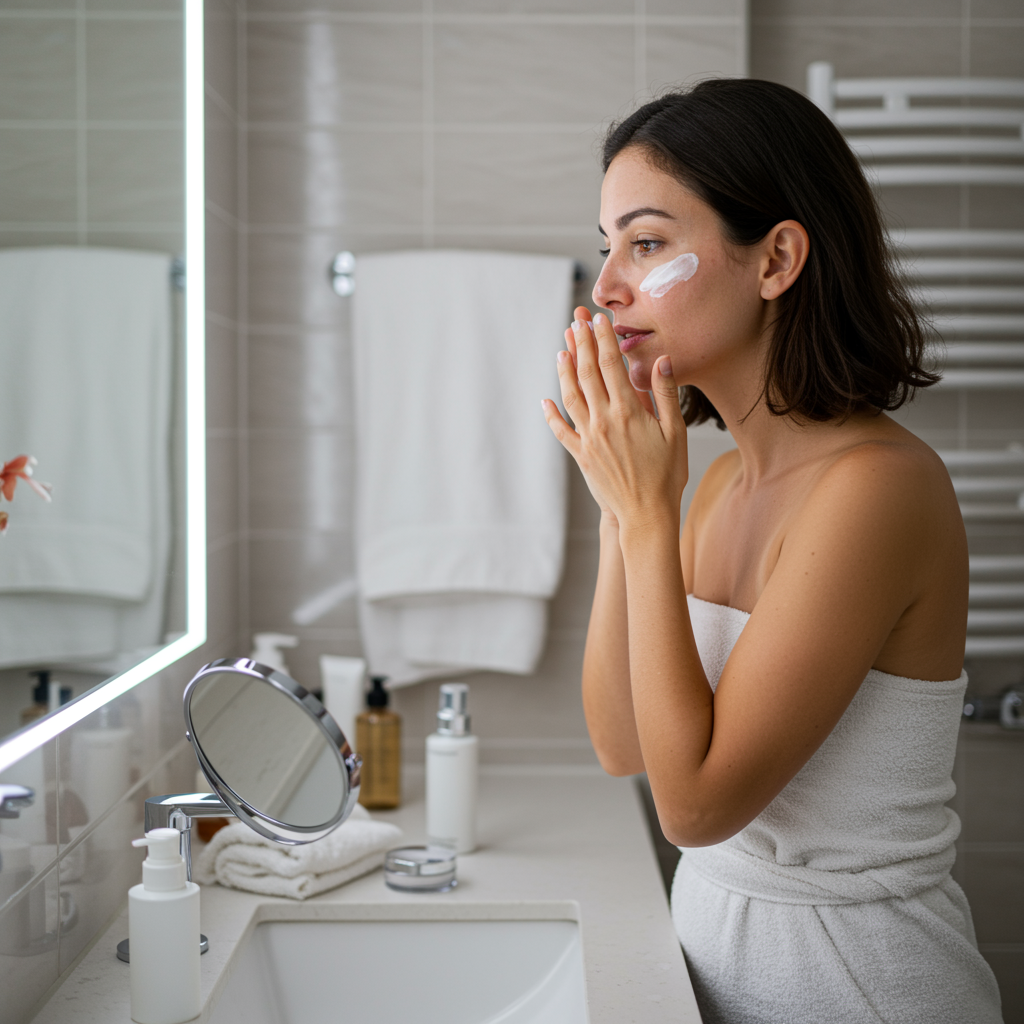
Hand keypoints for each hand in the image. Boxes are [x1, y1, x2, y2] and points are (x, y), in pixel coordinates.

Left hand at [542, 306, 688, 532]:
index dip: (604, 339)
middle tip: (576, 321)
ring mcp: (589, 438)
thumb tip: (662, 360)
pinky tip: (545, 401)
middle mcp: (604, 421)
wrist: (646, 515)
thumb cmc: (667, 475)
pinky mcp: (580, 456)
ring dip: (564, 371)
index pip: (612, 365)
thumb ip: (665, 395)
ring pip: (571, 397)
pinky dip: (551, 414)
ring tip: (562, 349)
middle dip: (581, 344)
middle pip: (587, 374)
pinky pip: (561, 431)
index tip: (599, 319)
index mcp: (629, 412)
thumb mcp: (675, 433)